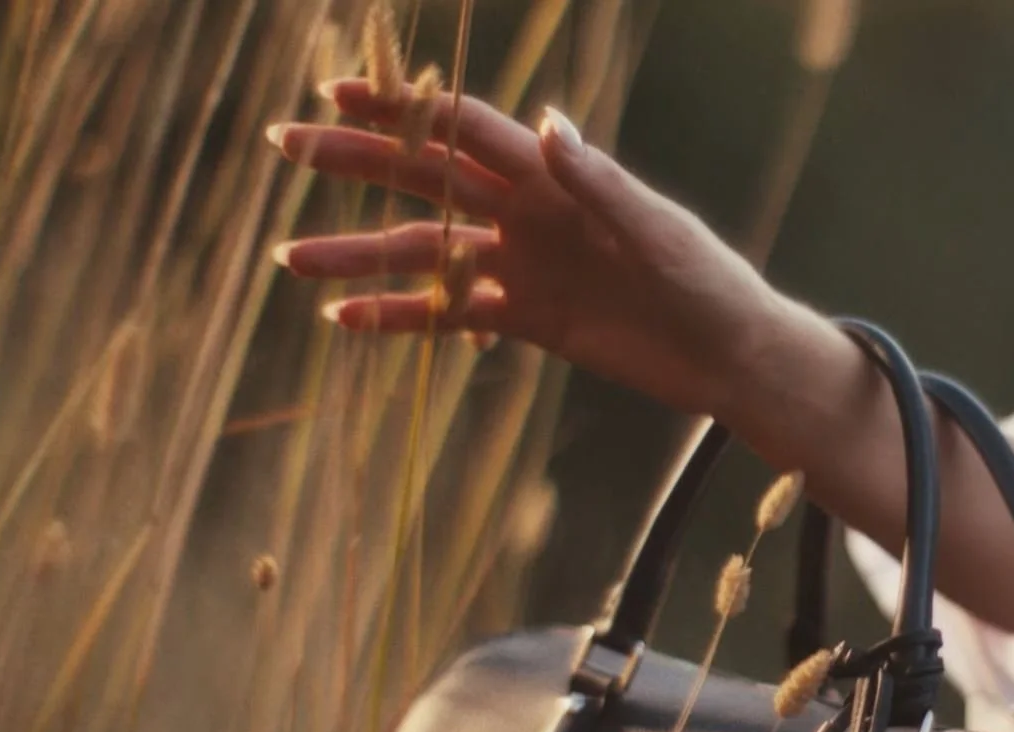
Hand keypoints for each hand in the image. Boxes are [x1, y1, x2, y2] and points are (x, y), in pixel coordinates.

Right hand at [267, 80, 815, 416]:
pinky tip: (347, 320)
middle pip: (427, 180)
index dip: (404, 111)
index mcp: (557, 179)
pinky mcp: (528, 320)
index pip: (466, 131)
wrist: (727, 357)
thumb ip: (601, 184)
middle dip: (357, 162)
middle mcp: (529, 214)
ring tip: (293, 261)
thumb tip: (547, 125)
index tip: (339, 93)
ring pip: (426, 254)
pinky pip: (452, 315)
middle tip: (286, 147)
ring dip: (359, 255)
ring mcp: (523, 266)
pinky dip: (401, 318)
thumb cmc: (706, 282)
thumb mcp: (657, 234)